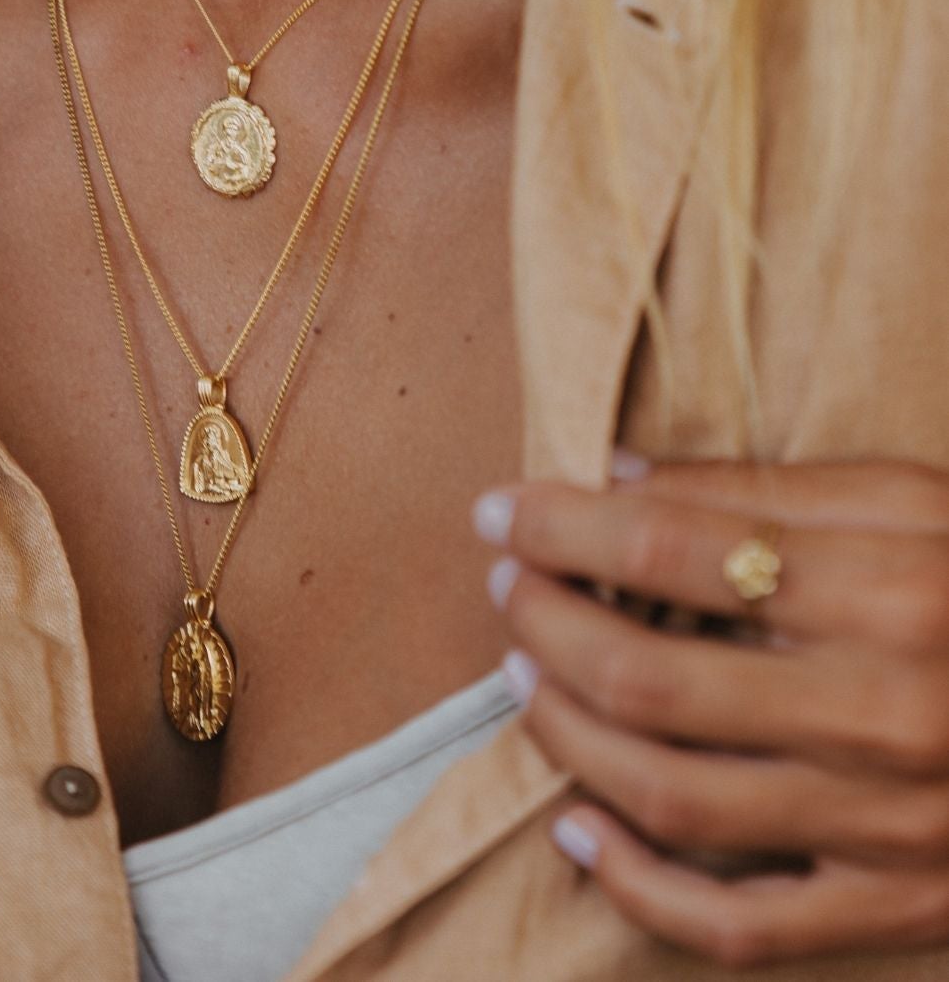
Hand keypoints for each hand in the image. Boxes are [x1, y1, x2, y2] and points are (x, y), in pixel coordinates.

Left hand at [473, 458, 948, 967]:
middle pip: (647, 677)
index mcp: (892, 589)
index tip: (498, 510)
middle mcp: (882, 712)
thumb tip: (622, 477)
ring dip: (564, 734)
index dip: (560, 525)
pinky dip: (635, 883)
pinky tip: (577, 827)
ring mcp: (886, 825)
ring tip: (522, 678)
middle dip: (543, 624)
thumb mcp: (920, 500)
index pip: (671, 549)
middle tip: (506, 587)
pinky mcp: (895, 905)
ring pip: (668, 796)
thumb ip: (771, 488)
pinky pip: (736, 926)